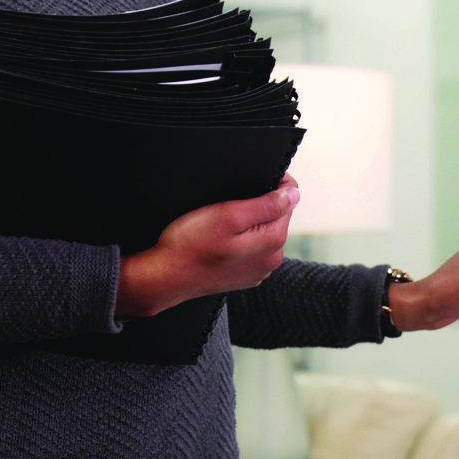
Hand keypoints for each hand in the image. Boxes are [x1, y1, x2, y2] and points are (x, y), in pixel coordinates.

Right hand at [115, 174, 300, 317]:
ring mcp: (259, 270)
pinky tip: (219, 239)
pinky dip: (239, 239)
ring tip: (221, 223)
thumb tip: (293, 194)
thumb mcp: (228, 215)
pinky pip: (250, 248)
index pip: (288, 201)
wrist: (164, 278)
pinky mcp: (245, 275)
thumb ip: (265, 204)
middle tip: (227, 204)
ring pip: (262, 232)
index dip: (273, 184)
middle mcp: (271, 259)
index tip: (250, 180)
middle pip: (276, 217)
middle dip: (258, 205)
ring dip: (248, 222)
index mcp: (272, 242)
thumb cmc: (189, 245)